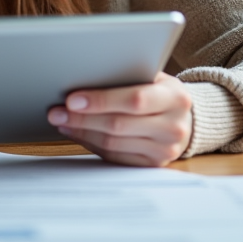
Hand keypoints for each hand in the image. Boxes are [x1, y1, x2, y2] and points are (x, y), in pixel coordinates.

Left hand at [46, 72, 192, 165]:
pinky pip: (115, 157)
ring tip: (62, 121)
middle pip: (118, 125)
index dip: (100, 100)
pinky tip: (77, 133)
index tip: (71, 99)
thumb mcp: (154, 77)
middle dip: (82, 118)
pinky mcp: (152, 165)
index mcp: (175, 98)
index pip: (134, 100)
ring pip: (113, 143)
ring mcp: (165, 150)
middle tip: (56, 112)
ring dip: (82, 132)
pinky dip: (91, 144)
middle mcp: (174, 127)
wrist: (186, 119)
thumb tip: (83, 76)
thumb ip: (127, 76)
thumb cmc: (161, 92)